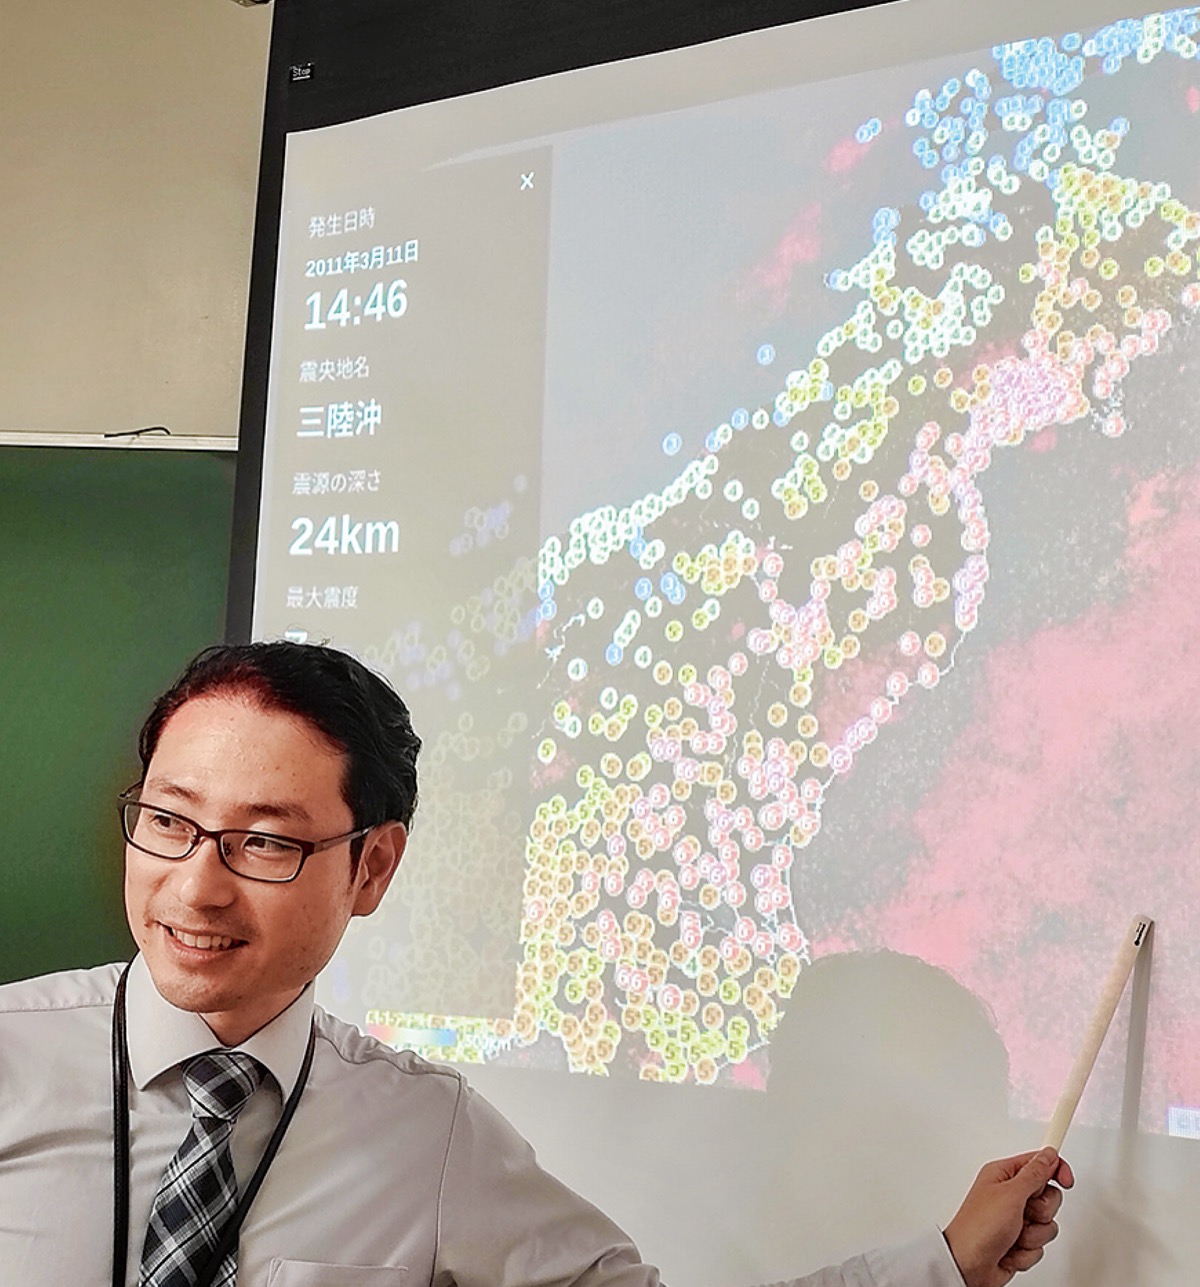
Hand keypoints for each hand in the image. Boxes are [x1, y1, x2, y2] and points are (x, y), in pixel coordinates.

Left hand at [942, 1148, 1074, 1286]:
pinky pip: (1040, 1245)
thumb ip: (1034, 1175)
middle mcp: (1010, 1195)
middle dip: (1041, 1211)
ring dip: (1032, 1235)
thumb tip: (1048, 1155)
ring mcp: (1015, 1219)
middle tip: (1025, 1213)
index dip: (1056, 1169)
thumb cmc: (979, 1227)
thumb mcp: (1010, 1195)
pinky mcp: (1019, 1241)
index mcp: (1004, 1175)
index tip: (1067, 1181)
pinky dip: (1027, 1251)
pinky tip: (1010, 1250)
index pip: (1038, 1163)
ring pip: (1047, 1224)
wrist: (969, 1266)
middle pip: (1048, 1196)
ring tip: (1013, 1235)